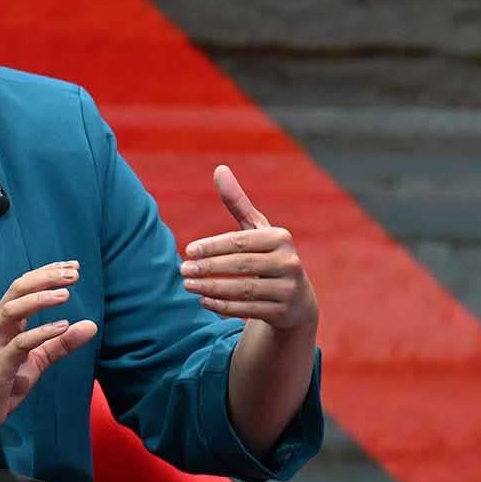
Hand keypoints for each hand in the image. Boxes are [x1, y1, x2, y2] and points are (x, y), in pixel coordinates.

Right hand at [0, 261, 96, 439]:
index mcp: (5, 322)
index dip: (47, 274)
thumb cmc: (2, 383)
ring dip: (40, 299)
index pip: (24, 287)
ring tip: (65, 294)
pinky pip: (19, 344)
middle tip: (73, 274)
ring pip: (12, 310)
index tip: (73, 267)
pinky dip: (41, 333)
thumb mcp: (38, 360)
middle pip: (17, 290)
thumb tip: (91, 326)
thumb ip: (62, 343)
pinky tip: (61, 326)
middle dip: (45, 278)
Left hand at [182, 166, 317, 331]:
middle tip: (183, 270)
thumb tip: (219, 169)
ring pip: (244, 289)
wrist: (297, 300)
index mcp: (280, 238)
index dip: (213, 246)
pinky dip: (224, 306)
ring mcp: (288, 289)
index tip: (188, 250)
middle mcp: (289, 262)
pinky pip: (248, 309)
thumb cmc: (269, 256)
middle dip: (209, 268)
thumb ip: (238, 203)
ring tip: (188, 286)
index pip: (241, 241)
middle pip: (242, 265)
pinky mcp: (283, 312)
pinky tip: (203, 300)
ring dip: (212, 287)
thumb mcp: (257, 230)